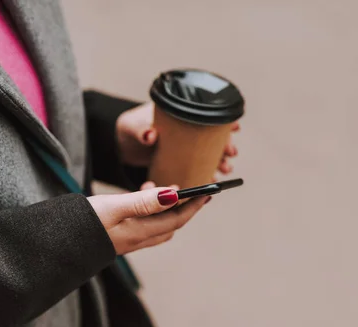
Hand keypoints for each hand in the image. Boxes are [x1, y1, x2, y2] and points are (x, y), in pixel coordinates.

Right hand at [88, 183, 208, 254]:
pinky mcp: (117, 239)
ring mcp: (127, 242)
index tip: (209, 193)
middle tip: (195, 192)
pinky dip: (151, 213)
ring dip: (167, 211)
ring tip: (164, 190)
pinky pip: (144, 227)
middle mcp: (136, 240)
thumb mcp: (112, 207)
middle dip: (185, 209)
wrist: (54, 246)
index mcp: (139, 232)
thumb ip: (143, 201)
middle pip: (170, 226)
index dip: (194, 206)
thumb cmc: (80, 224)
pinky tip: (139, 201)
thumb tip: (173, 194)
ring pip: (158, 227)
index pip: (176, 220)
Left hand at [116, 102, 240, 173]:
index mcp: (179, 117)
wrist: (121, 145)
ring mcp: (185, 149)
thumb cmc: (129, 130)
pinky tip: (211, 180)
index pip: (206, 115)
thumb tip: (150, 135)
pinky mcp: (180, 165)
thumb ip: (141, 131)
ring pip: (208, 155)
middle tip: (231, 153)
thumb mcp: (133, 128)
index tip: (236, 126)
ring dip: (220, 162)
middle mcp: (187, 133)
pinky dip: (205, 174)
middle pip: (213, 137)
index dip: (223, 120)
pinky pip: (196, 170)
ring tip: (225, 170)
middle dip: (225, 145)